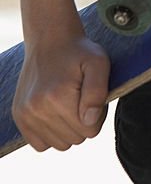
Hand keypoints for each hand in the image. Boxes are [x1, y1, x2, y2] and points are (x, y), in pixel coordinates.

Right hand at [13, 34, 109, 151]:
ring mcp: (25, 114)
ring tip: (69, 103)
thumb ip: (97, 92)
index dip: (97, 115)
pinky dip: (51, 134)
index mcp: (58, 97)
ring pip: (60, 144)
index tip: (91, 96)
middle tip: (81, 97)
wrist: (50, 40)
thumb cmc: (79, 52)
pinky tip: (55, 113)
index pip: (90, 131)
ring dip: (68, 129)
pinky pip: (40, 144)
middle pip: (76, 139)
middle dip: (84, 122)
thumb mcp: (98, 62)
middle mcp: (37, 109)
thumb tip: (89, 122)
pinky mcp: (19, 116)